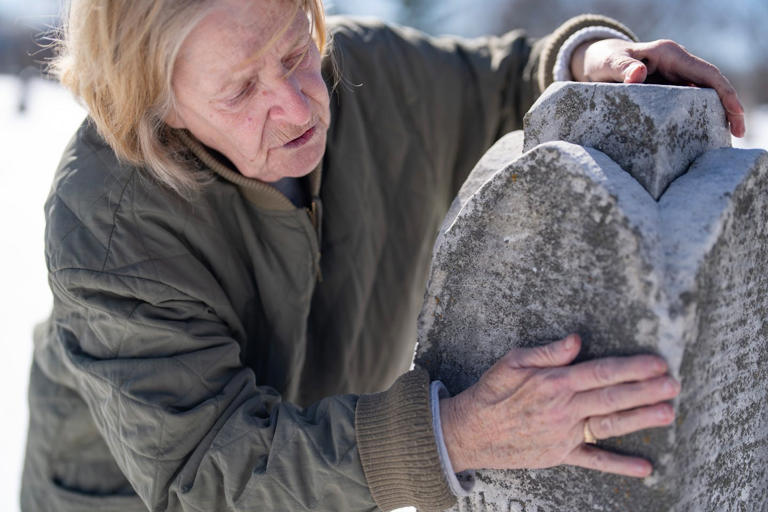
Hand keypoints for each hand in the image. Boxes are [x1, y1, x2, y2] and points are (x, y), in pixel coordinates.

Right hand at [440, 334, 678, 476]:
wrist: (470, 431)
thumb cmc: (491, 392)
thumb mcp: (511, 362)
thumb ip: (546, 352)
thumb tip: (577, 340)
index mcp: (553, 383)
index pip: (601, 372)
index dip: (631, 367)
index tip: (656, 362)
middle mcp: (564, 409)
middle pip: (612, 398)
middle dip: (646, 390)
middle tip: (674, 385)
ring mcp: (564, 434)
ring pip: (609, 425)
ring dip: (640, 420)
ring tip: (668, 414)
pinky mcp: (560, 454)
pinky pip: (594, 460)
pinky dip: (619, 465)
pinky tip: (645, 468)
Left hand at [570, 38, 745, 137]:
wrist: (597, 60)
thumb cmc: (603, 59)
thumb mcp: (609, 63)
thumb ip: (622, 67)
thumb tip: (638, 75)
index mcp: (670, 54)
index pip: (707, 73)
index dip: (725, 92)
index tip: (736, 113)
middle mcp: (678, 63)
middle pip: (712, 85)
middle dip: (729, 107)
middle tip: (738, 133)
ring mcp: (675, 75)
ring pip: (704, 94)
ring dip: (716, 113)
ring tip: (725, 138)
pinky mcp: (669, 88)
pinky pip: (689, 101)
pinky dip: (699, 115)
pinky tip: (702, 135)